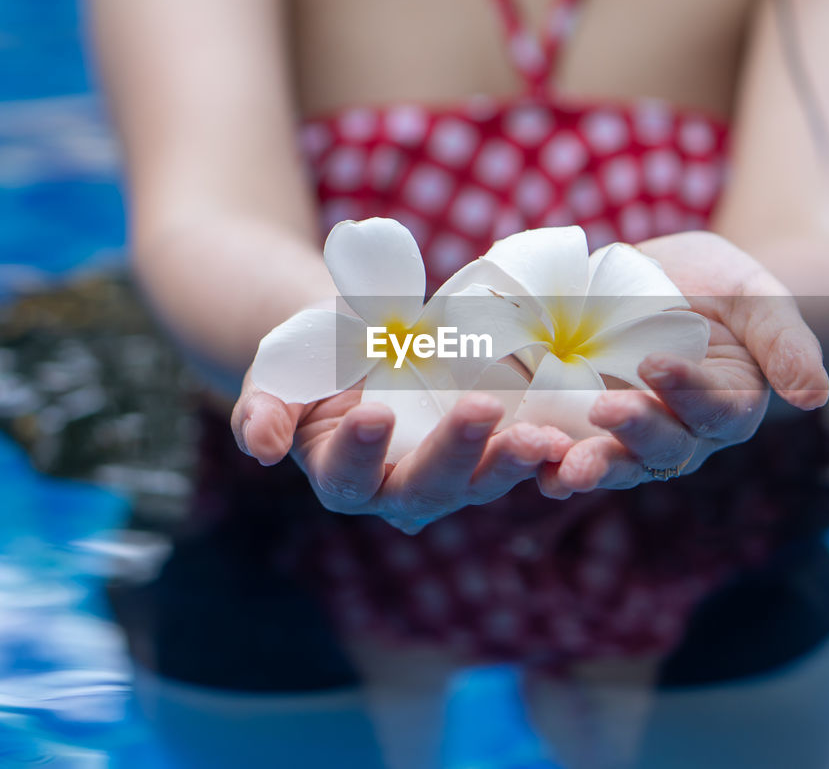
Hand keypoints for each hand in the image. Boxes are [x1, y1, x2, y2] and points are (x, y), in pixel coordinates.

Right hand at [232, 372, 571, 532]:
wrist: (361, 339)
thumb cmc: (312, 358)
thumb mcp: (277, 374)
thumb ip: (264, 410)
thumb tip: (259, 448)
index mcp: (342, 476)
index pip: (347, 475)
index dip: (358, 451)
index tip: (373, 412)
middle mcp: (398, 489)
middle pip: (426, 487)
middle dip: (455, 452)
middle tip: (480, 411)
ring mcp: (452, 476)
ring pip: (481, 482)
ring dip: (511, 462)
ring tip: (539, 437)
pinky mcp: (491, 451)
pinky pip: (520, 460)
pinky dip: (545, 451)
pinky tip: (568, 435)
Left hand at [535, 231, 828, 497]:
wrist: (673, 281)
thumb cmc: (727, 288)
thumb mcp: (762, 299)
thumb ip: (787, 345)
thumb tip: (815, 398)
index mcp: (730, 405)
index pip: (716, 408)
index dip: (688, 391)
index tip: (657, 365)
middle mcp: (682, 431)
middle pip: (663, 447)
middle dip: (633, 434)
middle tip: (603, 412)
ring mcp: (632, 434)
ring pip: (615, 461)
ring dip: (589, 467)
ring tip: (561, 469)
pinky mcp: (585, 426)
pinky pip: (570, 449)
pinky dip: (548, 459)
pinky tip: (525, 459)